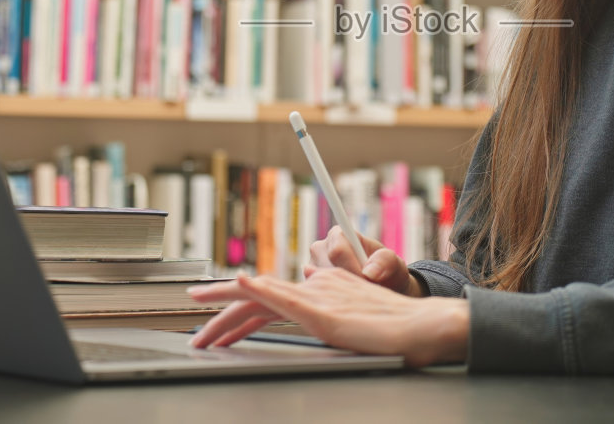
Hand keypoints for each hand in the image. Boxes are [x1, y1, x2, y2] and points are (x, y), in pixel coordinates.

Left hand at [188, 268, 467, 367]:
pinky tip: (242, 282)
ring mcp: (317, 298)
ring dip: (225, 304)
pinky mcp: (323, 313)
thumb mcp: (352, 324)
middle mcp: (313, 288)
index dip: (239, 306)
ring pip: (262, 296)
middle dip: (220, 306)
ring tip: (199, 313)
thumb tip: (318, 319)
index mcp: (319, 290)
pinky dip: (261, 288)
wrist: (420, 328)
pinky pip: (286, 297)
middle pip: (257, 294)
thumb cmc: (392, 330)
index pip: (269, 297)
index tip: (216, 325)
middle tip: (193, 317)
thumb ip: (332, 317)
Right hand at [309, 225, 421, 296]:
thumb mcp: (394, 265)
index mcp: (339, 235)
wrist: (382, 291)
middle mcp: (320, 250)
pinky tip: (347, 306)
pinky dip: (332, 305)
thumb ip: (385, 262)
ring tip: (357, 299)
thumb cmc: (387, 274)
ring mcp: (311, 269)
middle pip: (324, 270)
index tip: (367, 283)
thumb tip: (369, 272)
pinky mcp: (309, 288)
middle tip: (364, 294)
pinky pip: (316, 299)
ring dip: (339, 296)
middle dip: (345, 285)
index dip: (352, 269)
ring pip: (319, 286)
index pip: (337, 251)